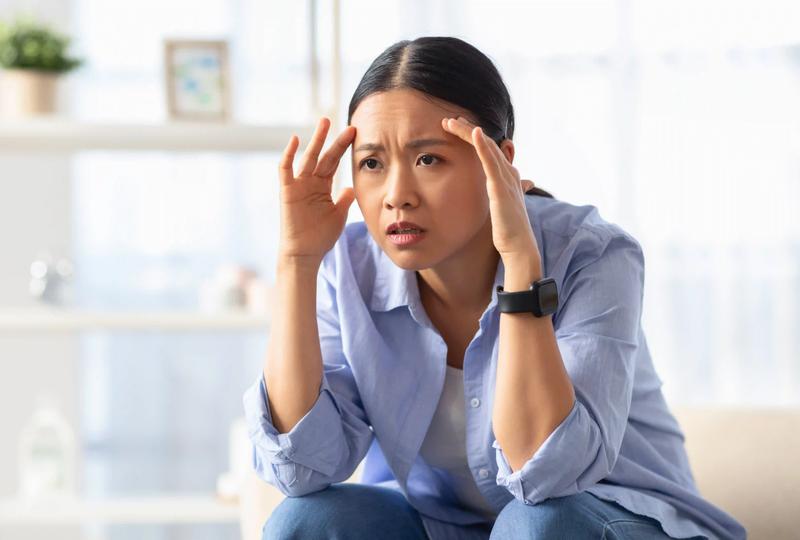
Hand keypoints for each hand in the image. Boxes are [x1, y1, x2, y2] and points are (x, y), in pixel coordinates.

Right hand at [278, 117, 356, 262]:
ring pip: (307, 158)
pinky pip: (285, 169)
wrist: (305, 253)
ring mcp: (298, 185)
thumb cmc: (320, 236)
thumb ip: (345, 199)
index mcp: (322, 186)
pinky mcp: (287, 191)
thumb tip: (351, 186)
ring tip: (324, 122)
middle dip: (334, 140)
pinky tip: (295, 139)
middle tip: (346, 125)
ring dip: (316, 140)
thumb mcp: (339, 215)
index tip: (356, 134)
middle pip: (324, 156)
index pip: (334, 162)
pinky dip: (288, 154)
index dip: (343, 148)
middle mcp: (310, 182)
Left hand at [441, 116, 539, 262]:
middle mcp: (509, 173)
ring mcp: (506, 179)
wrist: (518, 247)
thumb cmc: (508, 232)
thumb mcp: (499, 209)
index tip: (457, 129)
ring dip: (470, 132)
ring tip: (452, 121)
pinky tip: (474, 133)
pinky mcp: (501, 188)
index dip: (473, 138)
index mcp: (507, 178)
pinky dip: (482, 145)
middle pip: (487, 144)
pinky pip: (491, 162)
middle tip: (450, 120)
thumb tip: (488, 196)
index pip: (489, 150)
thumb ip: (495, 197)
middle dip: (468, 130)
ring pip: (487, 147)